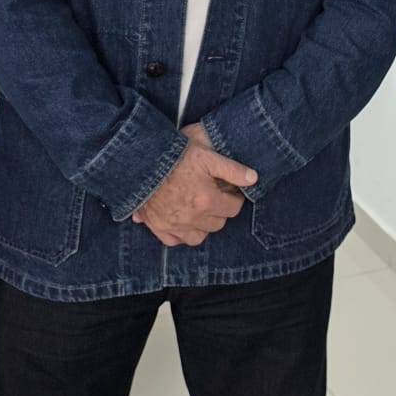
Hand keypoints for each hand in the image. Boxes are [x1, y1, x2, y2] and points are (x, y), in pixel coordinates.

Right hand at [131, 124, 256, 246]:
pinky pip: (175, 240)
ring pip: (199, 236)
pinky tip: (182, 220)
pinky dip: (180, 234)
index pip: (233, 208)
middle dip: (220, 210)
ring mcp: (174, 225)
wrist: (142, 161)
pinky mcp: (158, 227)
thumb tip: (253, 179)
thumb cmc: (175, 155)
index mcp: (207, 200)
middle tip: (214, 196)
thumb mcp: (207, 156)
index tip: (229, 190)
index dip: (234, 198)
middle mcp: (192, 218)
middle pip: (218, 223)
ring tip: (200, 209)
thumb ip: (232, 169)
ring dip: (203, 226)